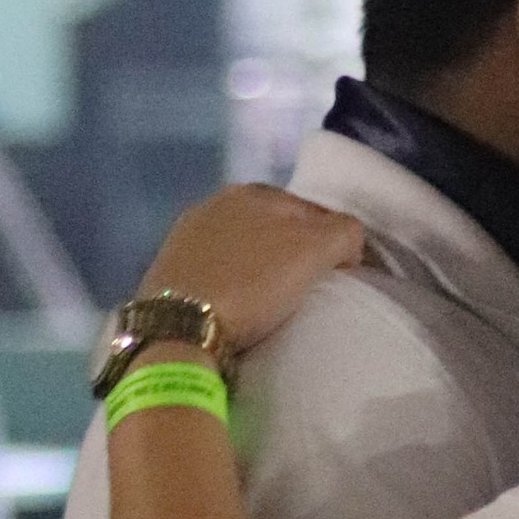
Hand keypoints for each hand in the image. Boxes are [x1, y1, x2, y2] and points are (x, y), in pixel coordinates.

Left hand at [146, 185, 363, 353]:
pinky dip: (231, 278)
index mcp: (255, 192)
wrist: (179, 326)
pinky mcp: (169, 266)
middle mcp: (217, 202)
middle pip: (274, 225)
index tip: (341, 273)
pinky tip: (235, 300)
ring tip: (271, 297)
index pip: (312, 209)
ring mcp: (188, 233)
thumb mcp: (312, 252)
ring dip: (260, 262)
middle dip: (293, 247)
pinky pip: (215, 266)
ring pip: (242, 244)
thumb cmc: (251, 285)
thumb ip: (343, 233)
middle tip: (308, 286)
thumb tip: (349, 241)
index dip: (333, 240)